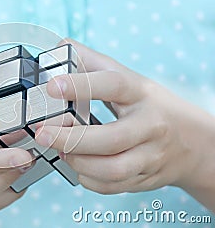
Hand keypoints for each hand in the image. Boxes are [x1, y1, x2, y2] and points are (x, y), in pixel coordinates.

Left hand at [35, 39, 214, 200]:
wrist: (191, 141)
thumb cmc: (149, 106)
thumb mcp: (128, 79)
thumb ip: (92, 63)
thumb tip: (60, 48)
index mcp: (141, 93)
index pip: (113, 85)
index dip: (81, 85)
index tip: (51, 86)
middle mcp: (150, 125)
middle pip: (111, 138)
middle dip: (71, 139)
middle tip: (43, 134)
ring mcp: (151, 155)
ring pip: (113, 169)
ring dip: (79, 162)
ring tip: (61, 151)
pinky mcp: (147, 178)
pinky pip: (113, 186)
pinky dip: (89, 180)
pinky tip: (78, 167)